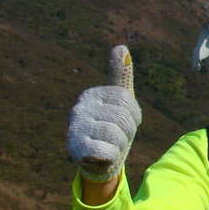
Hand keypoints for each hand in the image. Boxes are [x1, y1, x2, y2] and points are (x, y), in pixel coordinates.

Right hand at [67, 45, 141, 182]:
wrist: (98, 162)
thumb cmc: (112, 128)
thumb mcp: (120, 102)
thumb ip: (120, 76)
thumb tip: (121, 47)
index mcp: (92, 95)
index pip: (126, 99)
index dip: (133, 115)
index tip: (125, 122)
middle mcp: (80, 108)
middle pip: (122, 117)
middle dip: (127, 131)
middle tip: (117, 137)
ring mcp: (75, 128)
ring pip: (115, 135)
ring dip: (119, 145)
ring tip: (110, 145)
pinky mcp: (75, 150)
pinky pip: (108, 151)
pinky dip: (111, 157)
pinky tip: (103, 156)